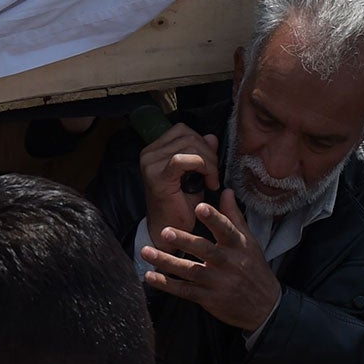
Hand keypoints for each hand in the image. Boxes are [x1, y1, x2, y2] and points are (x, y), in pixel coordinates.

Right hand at [139, 123, 219, 248]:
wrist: (170, 233)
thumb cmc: (180, 206)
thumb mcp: (195, 174)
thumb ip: (202, 154)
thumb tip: (211, 137)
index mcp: (155, 150)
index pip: (183, 130)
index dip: (203, 143)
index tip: (211, 164)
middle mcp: (148, 154)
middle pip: (188, 135)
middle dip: (209, 153)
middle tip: (214, 175)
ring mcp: (150, 164)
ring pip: (189, 145)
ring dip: (209, 162)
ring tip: (211, 180)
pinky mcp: (157, 177)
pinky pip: (183, 159)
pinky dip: (202, 167)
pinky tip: (209, 183)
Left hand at [140, 190, 281, 331]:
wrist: (265, 307)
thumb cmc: (254, 269)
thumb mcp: (249, 242)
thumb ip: (234, 216)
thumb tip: (226, 190)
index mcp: (239, 246)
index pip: (227, 230)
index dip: (214, 218)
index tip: (200, 207)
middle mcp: (228, 263)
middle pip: (204, 250)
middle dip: (184, 241)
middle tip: (165, 232)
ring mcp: (217, 282)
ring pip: (189, 271)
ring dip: (166, 262)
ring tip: (146, 251)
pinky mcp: (208, 298)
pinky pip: (184, 290)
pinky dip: (166, 284)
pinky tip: (150, 276)